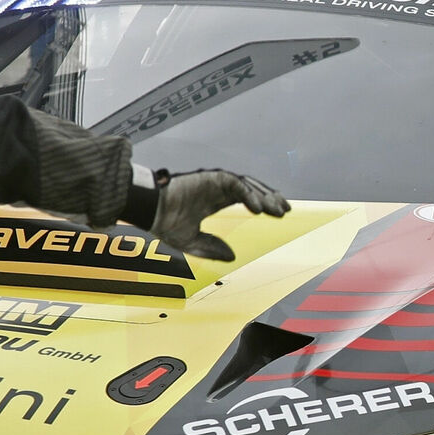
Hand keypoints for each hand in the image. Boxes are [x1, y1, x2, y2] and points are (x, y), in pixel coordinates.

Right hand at [151, 167, 290, 261]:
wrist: (149, 211)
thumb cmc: (164, 223)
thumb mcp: (192, 241)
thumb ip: (211, 247)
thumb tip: (232, 256)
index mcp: (213, 200)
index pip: (245, 198)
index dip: (262, 203)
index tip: (279, 213)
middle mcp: (216, 189)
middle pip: (250, 189)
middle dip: (269, 198)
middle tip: (284, 210)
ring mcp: (213, 182)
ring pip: (246, 184)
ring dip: (263, 196)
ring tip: (276, 210)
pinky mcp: (209, 178)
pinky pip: (235, 184)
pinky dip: (248, 194)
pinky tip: (257, 207)